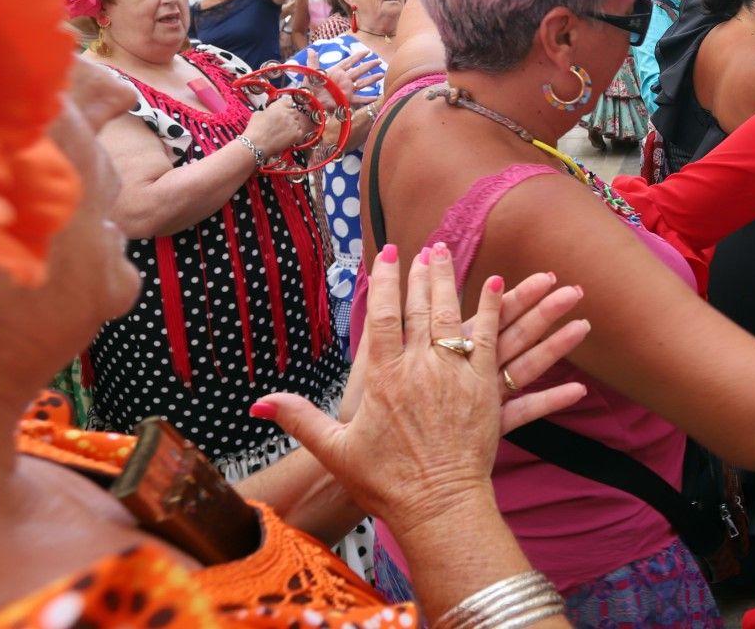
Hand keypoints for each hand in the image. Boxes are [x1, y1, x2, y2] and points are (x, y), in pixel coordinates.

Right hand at [243, 96, 313, 157]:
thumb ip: (268, 110)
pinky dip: (295, 133)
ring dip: (292, 125)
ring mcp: (293, 124)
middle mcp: (288, 114)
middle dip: (289, 116)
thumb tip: (270, 112)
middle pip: (294, 111)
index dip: (286, 105)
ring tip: (283, 131)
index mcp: (279, 106)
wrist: (256, 145)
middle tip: (282, 122)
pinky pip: (300, 131)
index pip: (288, 101)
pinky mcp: (296, 135)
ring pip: (298, 121)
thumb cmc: (255, 130)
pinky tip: (287, 136)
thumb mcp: (258, 114)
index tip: (284, 108)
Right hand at [254, 245, 587, 533]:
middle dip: (423, 274)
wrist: (438, 505)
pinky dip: (492, 310)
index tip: (388, 254)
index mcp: (384, 379)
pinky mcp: (485, 388)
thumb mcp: (334, 451)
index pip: (383, 318)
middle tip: (426, 248)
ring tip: (450, 256)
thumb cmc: (385, 483)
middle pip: (422, 309)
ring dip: (452, 283)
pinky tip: (497, 286)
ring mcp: (455, 376)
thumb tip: (256, 405)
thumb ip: (299, 418)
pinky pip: (490, 339)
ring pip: (455, 317)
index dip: (386, 283)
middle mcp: (421, 369)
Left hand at [306, 47, 384, 111]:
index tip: (367, 51)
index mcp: (335, 71)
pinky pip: (359, 99)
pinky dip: (367, 99)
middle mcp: (343, 79)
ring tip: (382, 75)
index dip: (358, 56)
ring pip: (362, 83)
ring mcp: (346, 89)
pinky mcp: (347, 99)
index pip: (349, 62)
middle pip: (359, 71)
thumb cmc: (309, 88)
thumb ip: (313, 62)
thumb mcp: (311, 73)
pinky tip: (376, 97)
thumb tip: (311, 49)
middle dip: (369, 66)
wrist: (309, 103)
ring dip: (372, 79)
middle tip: (379, 61)